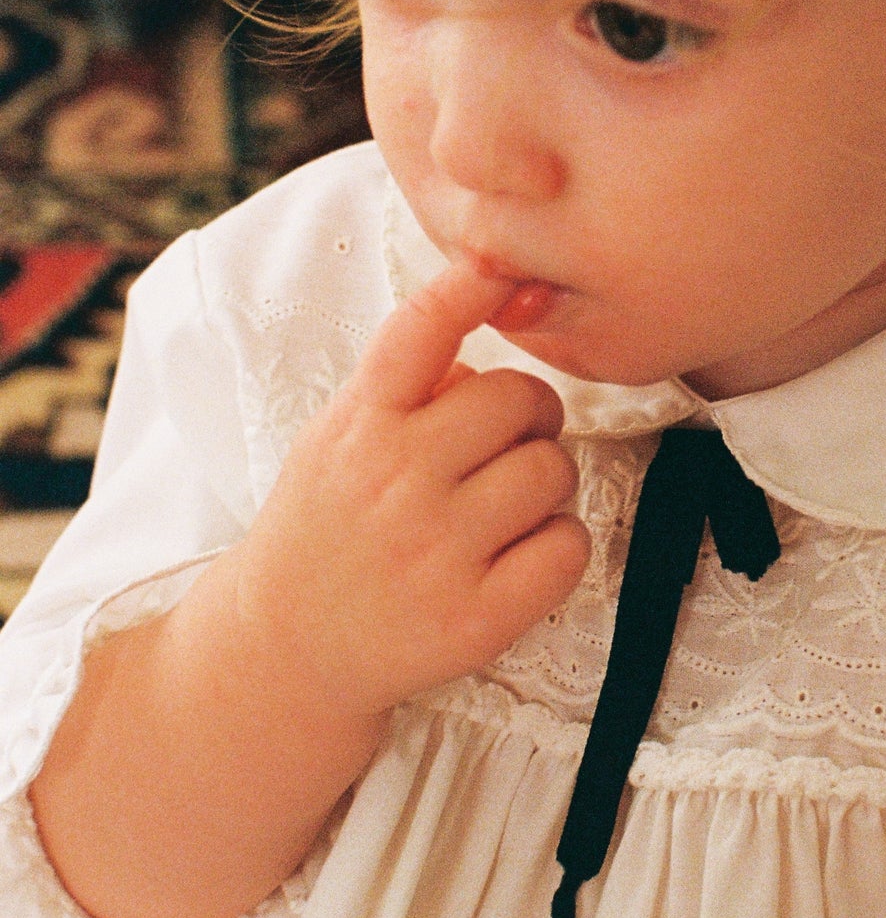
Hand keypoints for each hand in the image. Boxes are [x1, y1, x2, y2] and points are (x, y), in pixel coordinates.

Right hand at [231, 260, 590, 723]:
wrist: (285, 650)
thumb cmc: (328, 528)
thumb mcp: (338, 438)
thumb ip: (406, 383)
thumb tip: (485, 316)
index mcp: (361, 425)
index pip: (417, 334)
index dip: (465, 289)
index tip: (497, 267)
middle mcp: (395, 481)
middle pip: (519, 400)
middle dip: (530, 415)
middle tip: (506, 445)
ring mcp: (436, 553)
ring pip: (553, 470)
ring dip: (546, 483)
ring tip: (505, 506)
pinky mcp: (475, 619)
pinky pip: (568, 547)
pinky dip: (558, 545)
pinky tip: (519, 554)